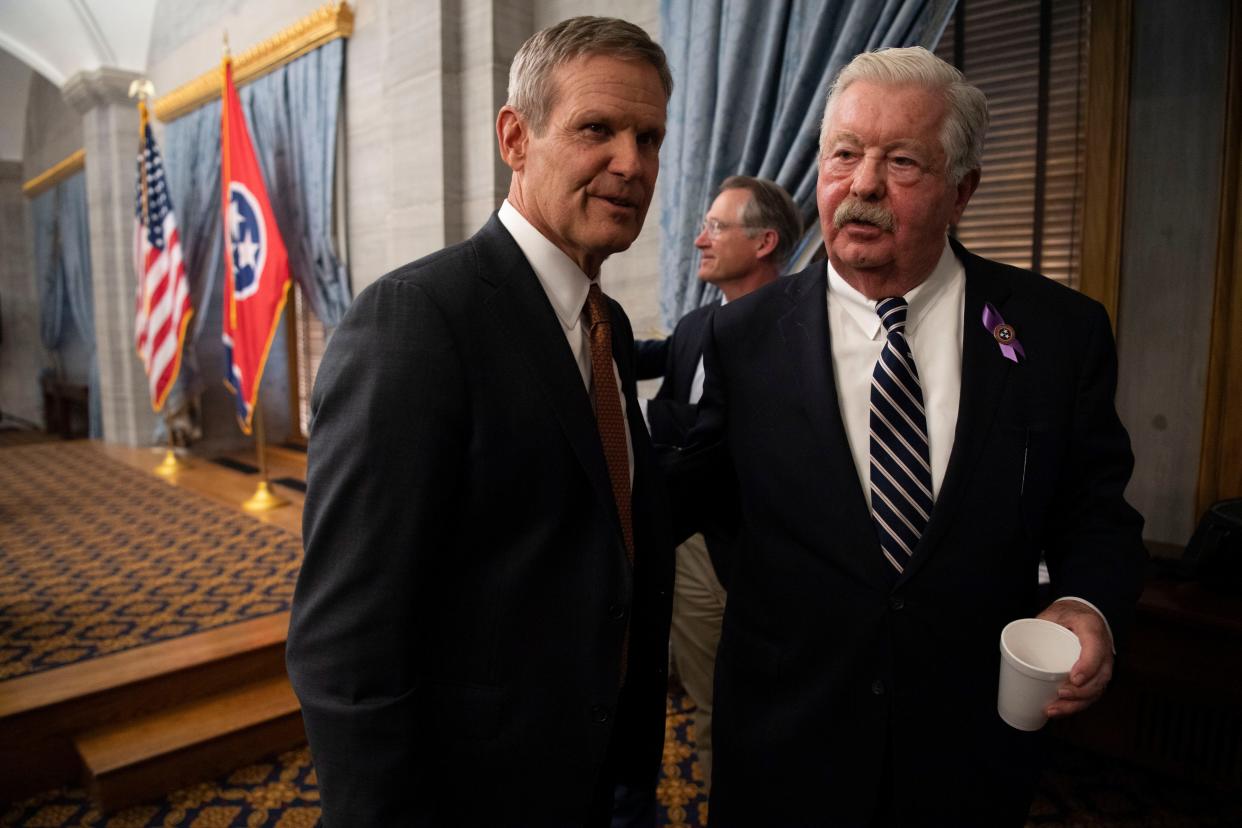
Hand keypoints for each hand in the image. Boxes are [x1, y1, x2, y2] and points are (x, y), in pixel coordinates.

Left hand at [1035, 599, 1112, 717]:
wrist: (1083, 614)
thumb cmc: (1066, 615)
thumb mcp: (1053, 613)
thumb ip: (1039, 627)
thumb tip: (1016, 646)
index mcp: (1091, 629)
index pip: (1095, 648)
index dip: (1087, 666)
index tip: (1073, 678)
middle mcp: (1103, 649)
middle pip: (1100, 676)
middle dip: (1081, 692)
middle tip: (1059, 695)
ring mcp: (1102, 664)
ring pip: (1097, 690)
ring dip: (1076, 704)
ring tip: (1053, 709)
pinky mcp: (1096, 676)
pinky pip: (1092, 694)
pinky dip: (1076, 705)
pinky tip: (1060, 710)